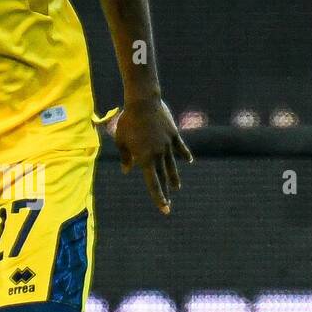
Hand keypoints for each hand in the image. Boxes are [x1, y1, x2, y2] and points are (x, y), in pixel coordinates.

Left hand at [112, 97, 192, 215]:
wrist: (143, 103)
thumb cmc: (128, 121)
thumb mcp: (121, 140)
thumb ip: (125, 157)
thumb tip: (127, 171)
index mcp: (145, 158)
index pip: (153, 183)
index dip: (159, 197)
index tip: (165, 208)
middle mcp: (158, 154)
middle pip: (163, 177)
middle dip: (166, 192)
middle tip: (169, 204)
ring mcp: (168, 145)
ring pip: (172, 165)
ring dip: (174, 177)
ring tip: (177, 187)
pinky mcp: (173, 134)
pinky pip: (180, 147)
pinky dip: (184, 154)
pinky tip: (189, 160)